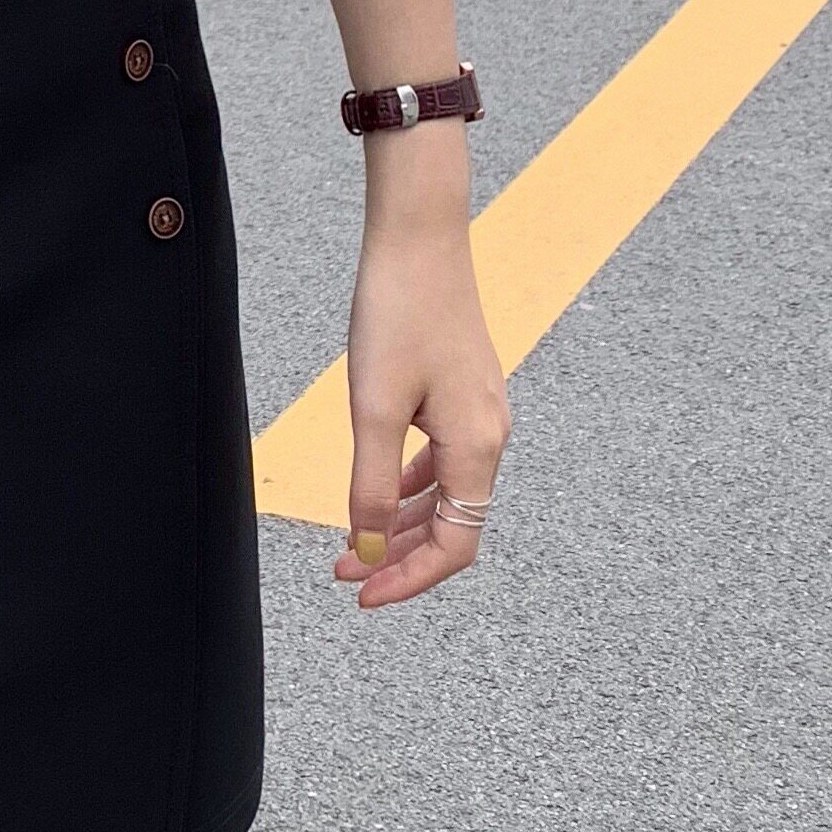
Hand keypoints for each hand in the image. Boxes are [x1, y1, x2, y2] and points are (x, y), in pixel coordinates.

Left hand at [334, 188, 509, 608]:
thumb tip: (366, 543)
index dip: (410, 577)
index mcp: (477, 446)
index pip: (455, 543)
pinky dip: (406, 487)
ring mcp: (479, 414)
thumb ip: (369, 482)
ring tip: (348, 540)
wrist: (419, 238)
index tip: (362, 593)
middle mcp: (490, 436)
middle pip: (452, 525)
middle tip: (342, 571)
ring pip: (443, 495)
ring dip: (397, 523)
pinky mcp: (461, 394)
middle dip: (396, 556)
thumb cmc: (397, 313)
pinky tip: (374, 494)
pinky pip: (439, 461)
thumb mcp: (372, 406)